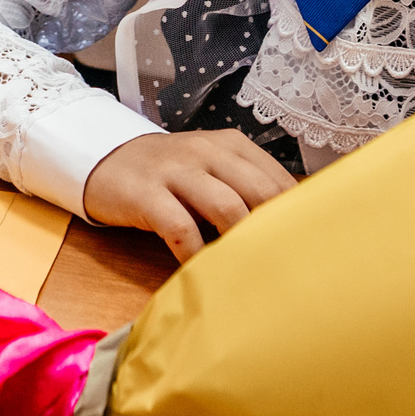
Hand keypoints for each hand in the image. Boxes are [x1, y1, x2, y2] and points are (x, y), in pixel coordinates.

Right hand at [82, 130, 296, 260]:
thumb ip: (245, 187)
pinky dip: (196, 253)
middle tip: (287, 263)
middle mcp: (207, 151)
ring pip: (225, 207)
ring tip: (252, 270)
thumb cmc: (170, 173)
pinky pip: (180, 228)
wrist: (106, 159)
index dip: (296, 214)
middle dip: (276, 229)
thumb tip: (290, 227)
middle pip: (258, 191)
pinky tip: (203, 270)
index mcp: (230, 145)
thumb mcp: (211, 167)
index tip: (307, 244)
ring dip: (242, 242)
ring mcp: (176, 170)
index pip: (277, 178)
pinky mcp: (147, 193)